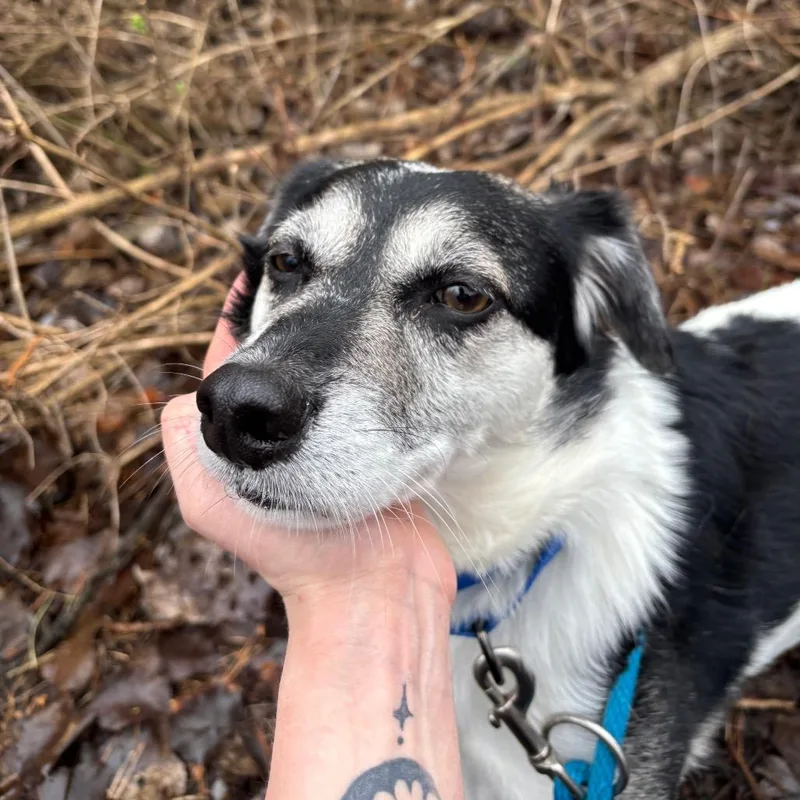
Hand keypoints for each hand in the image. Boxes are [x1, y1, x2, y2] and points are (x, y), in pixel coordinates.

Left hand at [161, 275, 455, 608]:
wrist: (376, 589)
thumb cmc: (297, 554)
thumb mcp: (213, 504)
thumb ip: (185, 446)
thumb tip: (182, 399)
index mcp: (245, 442)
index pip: (233, 366)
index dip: (240, 322)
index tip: (256, 275)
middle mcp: (289, 436)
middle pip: (283, 363)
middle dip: (290, 319)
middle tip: (308, 272)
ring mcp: (337, 439)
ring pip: (328, 376)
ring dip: (330, 340)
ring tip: (345, 295)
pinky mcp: (381, 444)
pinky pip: (372, 392)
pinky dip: (373, 365)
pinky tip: (384, 337)